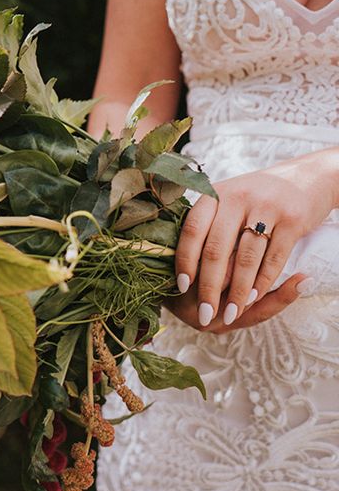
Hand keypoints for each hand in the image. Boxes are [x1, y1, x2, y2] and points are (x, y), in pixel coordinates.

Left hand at [173, 150, 338, 327]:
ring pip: (246, 259)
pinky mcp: (293, 218)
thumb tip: (182, 264)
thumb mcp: (228, 199)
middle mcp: (237, 196)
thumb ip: (208, 223)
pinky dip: (262, 282)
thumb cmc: (257, 196)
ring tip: (230, 314)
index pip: (192, 230)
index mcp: (215, 193)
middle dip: (209, 287)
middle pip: (216, 250)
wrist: (308, 176)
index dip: (185, 260)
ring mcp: (266, 206)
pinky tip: (254, 299)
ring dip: (238, 292)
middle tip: (205, 313)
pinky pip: (273, 258)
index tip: (181, 286)